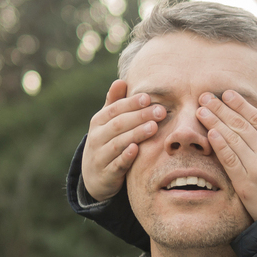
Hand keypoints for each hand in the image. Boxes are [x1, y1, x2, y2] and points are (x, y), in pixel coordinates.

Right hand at [82, 80, 165, 201]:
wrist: (95, 176)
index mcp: (98, 121)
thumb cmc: (107, 142)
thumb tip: (121, 80)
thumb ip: (114, 103)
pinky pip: (116, 164)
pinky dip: (125, 157)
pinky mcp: (106, 173)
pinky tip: (136, 149)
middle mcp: (97, 137)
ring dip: (136, 134)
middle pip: (119, 124)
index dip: (131, 103)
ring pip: (118, 143)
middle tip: (161, 111)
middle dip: (140, 116)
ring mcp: (100, 156)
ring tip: (153, 127)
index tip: (148, 97)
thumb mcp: (107, 123)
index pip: (115, 109)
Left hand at [197, 90, 256, 220]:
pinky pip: (229, 160)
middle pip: (241, 125)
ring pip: (233, 139)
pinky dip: (219, 145)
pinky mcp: (246, 183)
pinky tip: (209, 133)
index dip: (240, 104)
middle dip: (221, 109)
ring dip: (215, 122)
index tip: (226, 94)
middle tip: (205, 97)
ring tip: (201, 110)